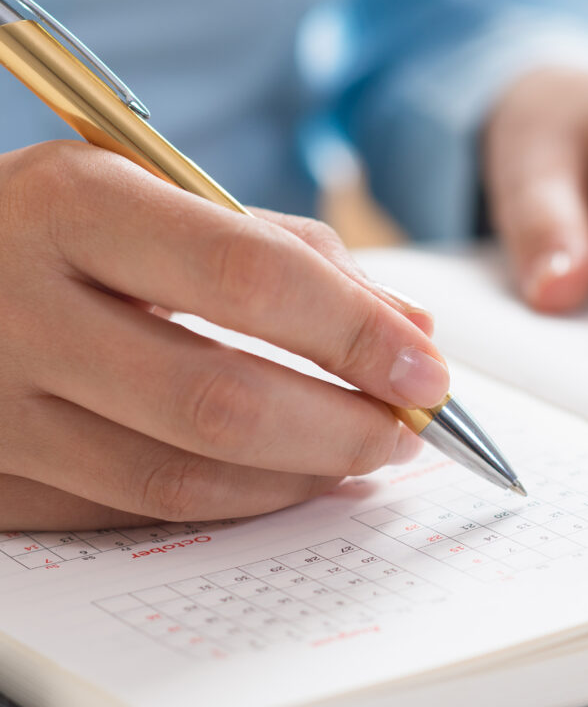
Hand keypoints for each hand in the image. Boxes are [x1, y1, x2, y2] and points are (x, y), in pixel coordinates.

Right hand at [0, 141, 447, 529]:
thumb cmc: (58, 225)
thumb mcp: (156, 195)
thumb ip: (288, 252)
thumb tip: (411, 327)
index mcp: (75, 204)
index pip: (250, 277)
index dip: (356, 333)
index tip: (428, 370)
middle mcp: (20, 306)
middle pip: (220, 400)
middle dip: (344, 425)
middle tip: (412, 428)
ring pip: (179, 477)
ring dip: (300, 476)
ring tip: (365, 453)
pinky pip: (133, 511)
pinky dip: (233, 501)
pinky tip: (286, 479)